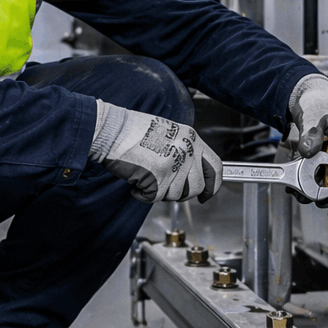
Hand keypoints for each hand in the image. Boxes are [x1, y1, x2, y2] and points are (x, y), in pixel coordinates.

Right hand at [89, 100, 222, 202]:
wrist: (112, 129)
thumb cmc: (133, 130)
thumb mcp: (169, 134)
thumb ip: (184, 151)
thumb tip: (190, 174)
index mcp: (191, 139)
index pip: (215, 167)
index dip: (213, 186)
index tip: (207, 194)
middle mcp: (186, 151)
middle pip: (195, 187)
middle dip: (180, 193)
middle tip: (164, 186)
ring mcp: (173, 165)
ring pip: (175, 195)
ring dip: (159, 192)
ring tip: (146, 176)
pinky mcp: (157, 178)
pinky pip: (155, 198)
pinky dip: (142, 194)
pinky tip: (136, 180)